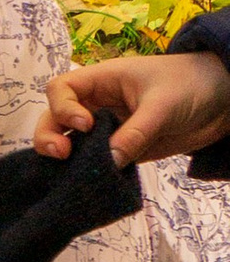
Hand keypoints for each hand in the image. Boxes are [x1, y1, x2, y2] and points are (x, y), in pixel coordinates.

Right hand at [36, 52, 229, 166]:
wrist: (225, 100)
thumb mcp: (163, 105)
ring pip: (68, 142)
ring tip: (69, 170)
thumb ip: (135, 133)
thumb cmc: (193, 85)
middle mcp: (97, 104)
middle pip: (53, 118)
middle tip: (63, 155)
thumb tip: (106, 163)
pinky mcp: (119, 149)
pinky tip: (86, 181)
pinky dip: (85, 172)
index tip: (85, 124)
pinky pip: (93, 161)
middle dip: (49, 136)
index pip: (61, 89)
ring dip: (63, 157)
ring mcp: (106, 128)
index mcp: (103, 80)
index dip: (63, 107)